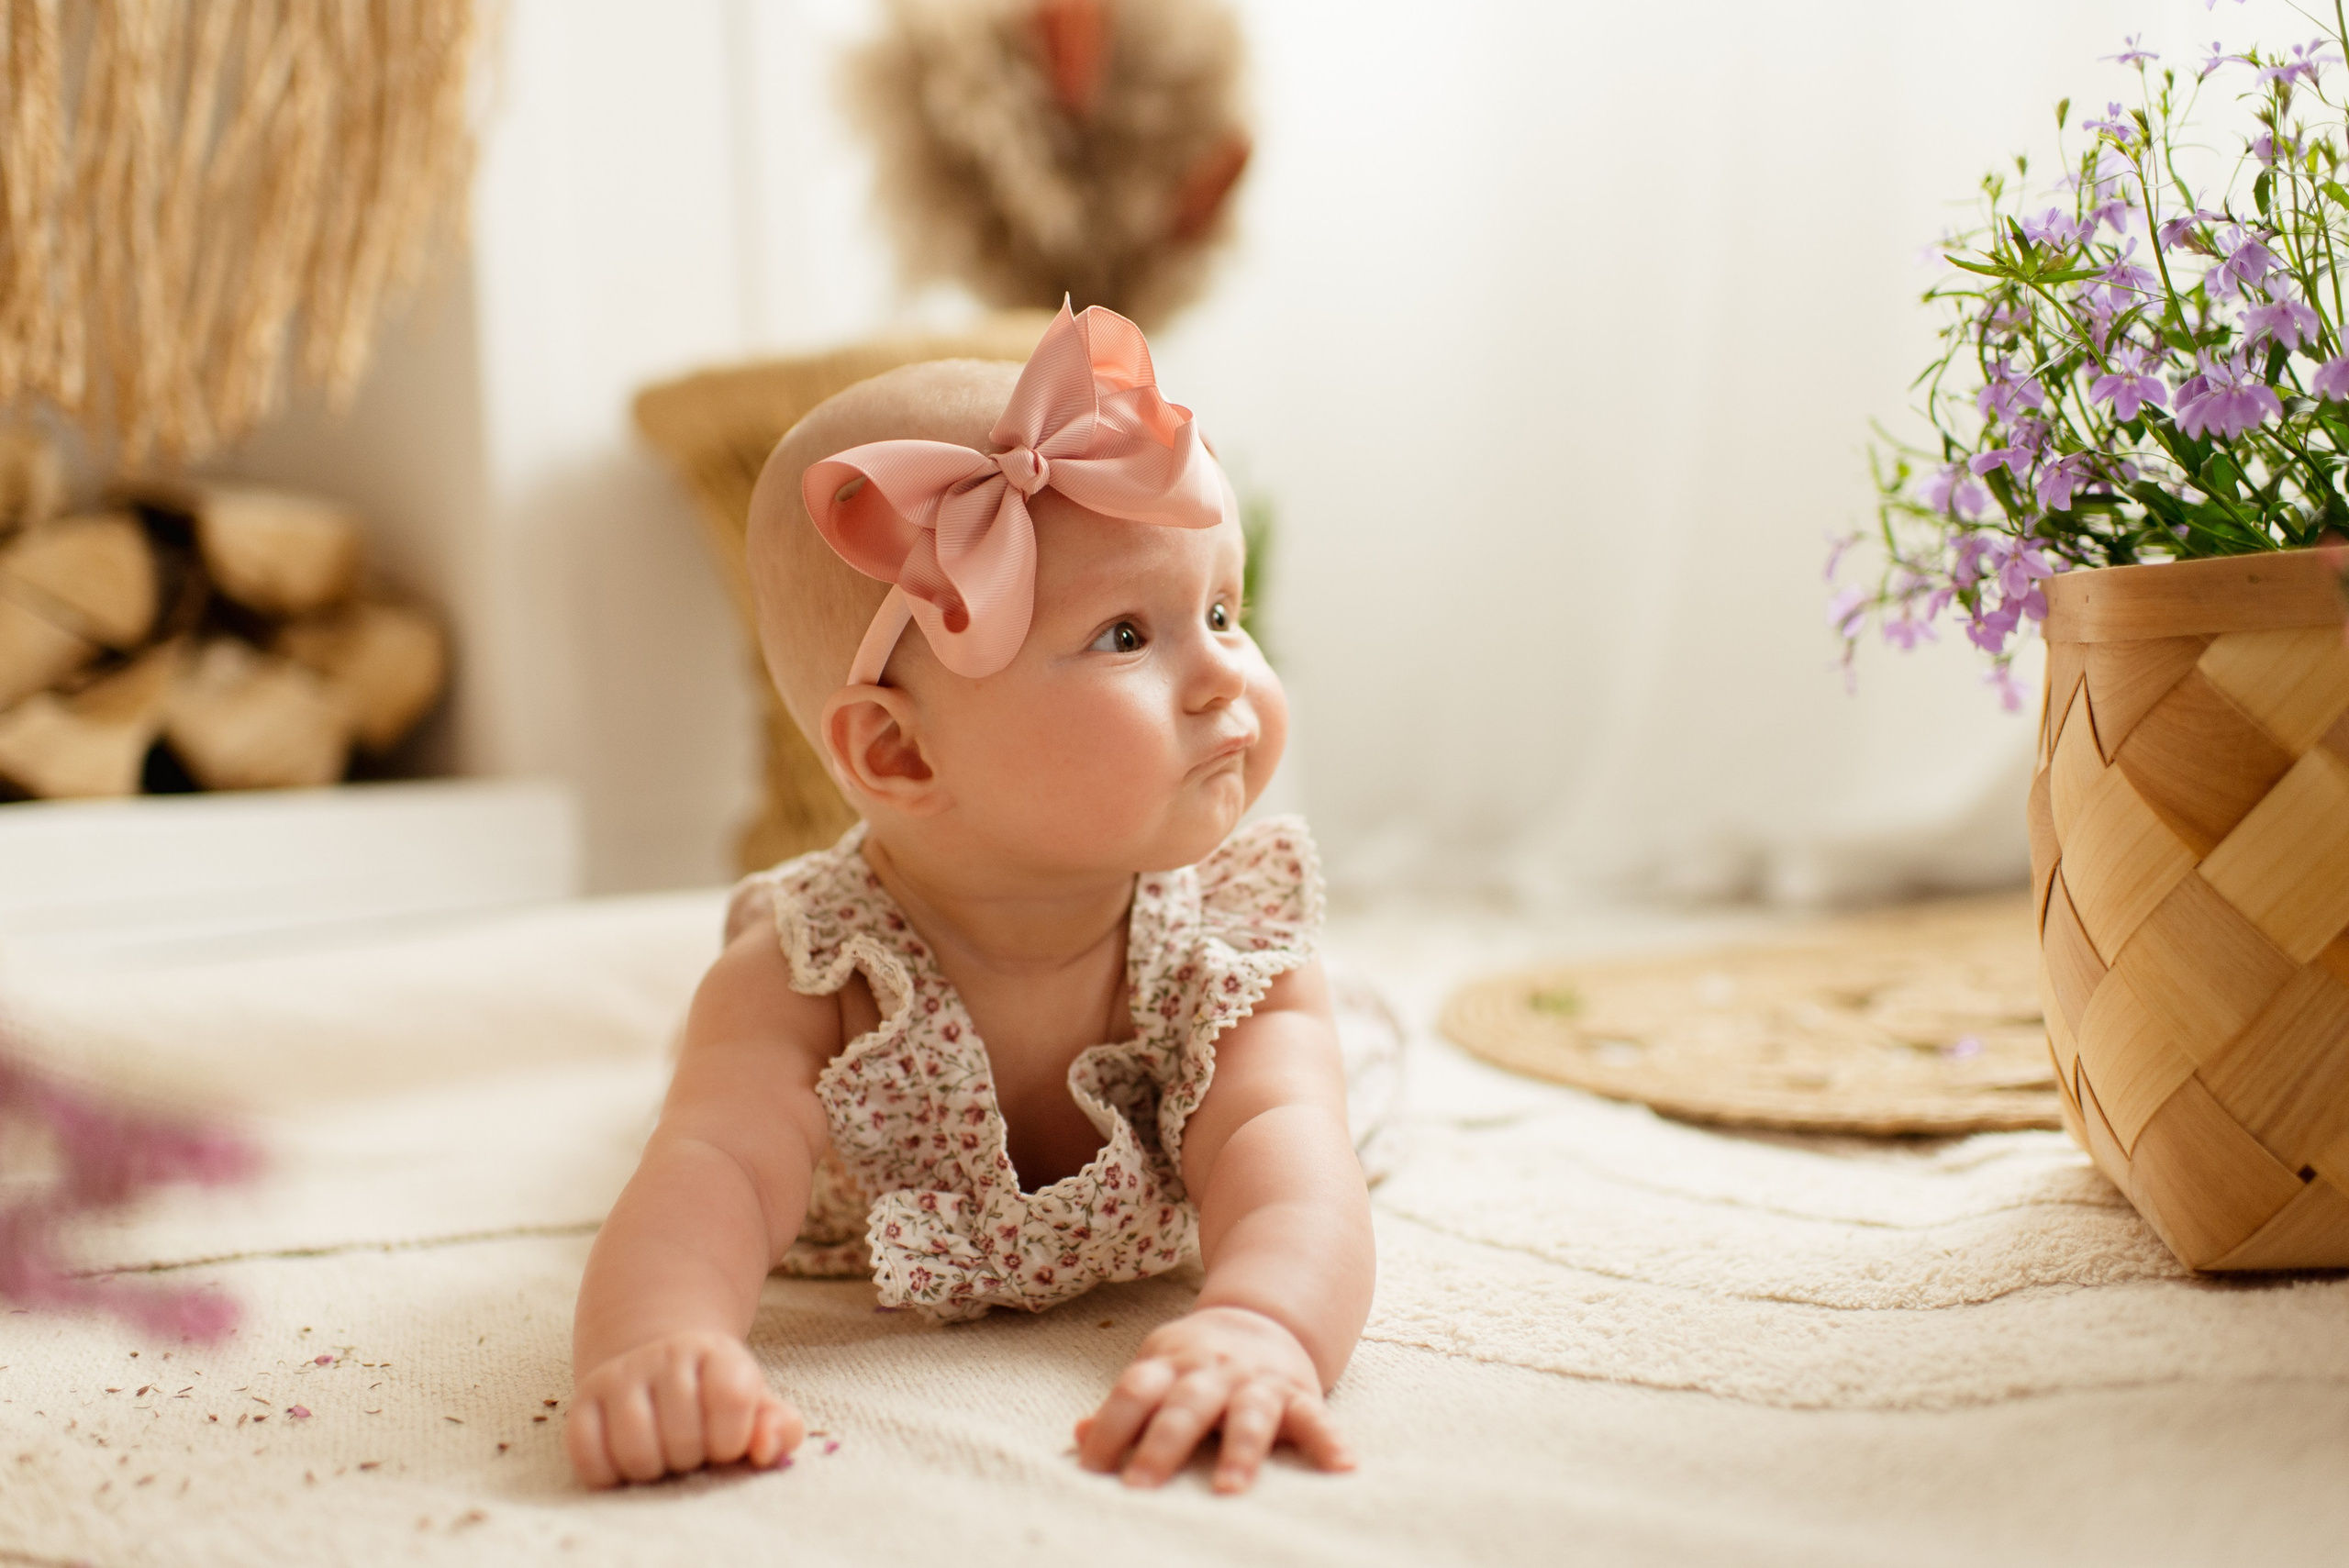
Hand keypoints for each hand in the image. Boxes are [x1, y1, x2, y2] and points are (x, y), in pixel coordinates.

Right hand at [566, 1329, 801, 1486]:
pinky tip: (626, 1458)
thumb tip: (767, 1450)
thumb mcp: (756, 1405)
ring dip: (653, 1470)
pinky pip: (589, 1456)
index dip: (732, 1439)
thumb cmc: (715, 1397)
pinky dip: (609, 1473)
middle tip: (691, 1446)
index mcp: (718, 1354)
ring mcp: (620, 1376)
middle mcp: (666, 1355)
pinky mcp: (583, 1400)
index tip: (726, 1439)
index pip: (731, 1401)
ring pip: (636, 1452)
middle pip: (683, 1439)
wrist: (658, 1360)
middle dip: (693, 1459)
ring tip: (662, 1454)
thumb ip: (779, 1428)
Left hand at [1075, 1305, 1352, 1492]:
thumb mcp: (1156, 1370)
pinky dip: (1329, 1441)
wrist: (1263, 1314)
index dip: (1109, 1426)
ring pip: (1247, 1414)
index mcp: (1170, 1364)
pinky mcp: (1297, 1393)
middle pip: (1184, 1406)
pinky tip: (1342, 1467)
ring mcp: (1256, 1381)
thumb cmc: (1196, 1362)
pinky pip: (1315, 1417)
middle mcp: (1212, 1371)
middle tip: (1140, 1487)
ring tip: (1228, 1489)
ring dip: (1238, 1451)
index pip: (1134, 1391)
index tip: (1090, 1468)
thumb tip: (1079, 1432)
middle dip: (1162, 1446)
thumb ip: (1123, 1405)